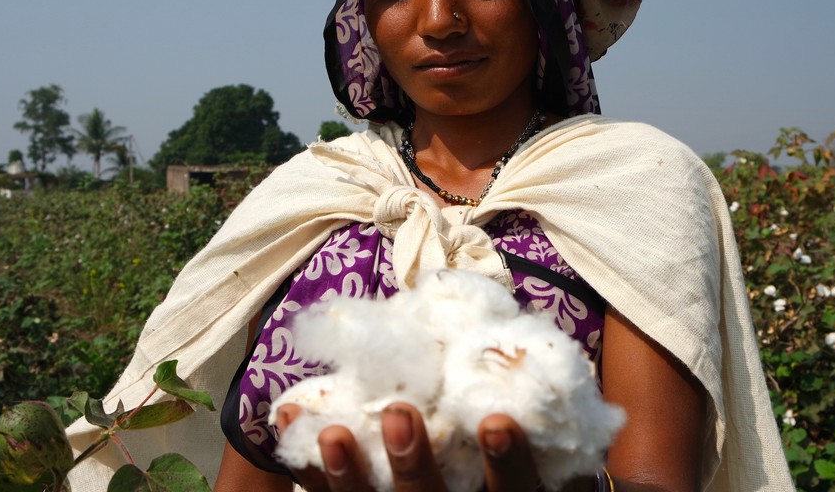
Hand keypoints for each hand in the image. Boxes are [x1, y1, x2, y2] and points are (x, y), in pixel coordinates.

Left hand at [275, 401, 546, 491]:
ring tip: (333, 433)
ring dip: (349, 476)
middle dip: (412, 466)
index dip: (509, 464)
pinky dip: (306, 464)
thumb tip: (536, 359)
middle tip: (399, 414)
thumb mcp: (546, 466)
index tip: (496, 422)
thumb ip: (545, 429)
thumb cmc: (509, 474)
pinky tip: (288, 419)